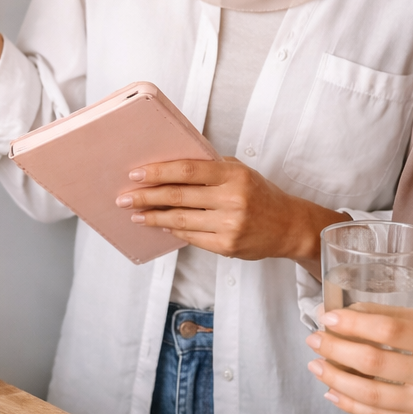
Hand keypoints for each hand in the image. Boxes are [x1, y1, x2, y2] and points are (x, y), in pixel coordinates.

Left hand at [115, 158, 344, 262]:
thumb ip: (211, 168)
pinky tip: (160, 225)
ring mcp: (229, 225)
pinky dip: (172, 230)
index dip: (158, 172)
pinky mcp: (227, 246)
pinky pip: (191, 237)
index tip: (136, 174)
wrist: (288, 226)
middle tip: (124, 197)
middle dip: (146, 197)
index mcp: (233, 175)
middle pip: (178, 196)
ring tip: (135, 214)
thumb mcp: (240, 172)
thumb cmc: (260, 195)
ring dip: (152, 217)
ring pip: (180, 220)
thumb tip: (170, 167)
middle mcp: (232, 199)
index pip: (187, 169)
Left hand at [306, 307, 412, 413]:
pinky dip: (349, 403)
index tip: (329, 316)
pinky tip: (332, 392)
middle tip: (315, 339)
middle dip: (336, 348)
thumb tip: (355, 310)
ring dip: (336, 377)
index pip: (391, 328)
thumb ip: (404, 320)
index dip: (355, 322)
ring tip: (316, 365)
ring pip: (370, 392)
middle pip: (374, 360)